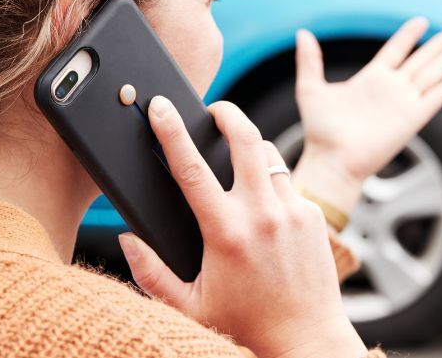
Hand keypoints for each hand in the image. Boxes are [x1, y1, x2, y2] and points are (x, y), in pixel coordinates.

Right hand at [119, 96, 365, 357]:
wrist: (306, 340)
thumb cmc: (245, 326)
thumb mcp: (188, 306)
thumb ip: (151, 272)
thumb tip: (127, 238)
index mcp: (225, 233)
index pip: (191, 167)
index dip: (171, 131)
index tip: (161, 107)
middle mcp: (262, 215)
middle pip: (244, 138)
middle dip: (226, 113)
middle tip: (213, 110)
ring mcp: (293, 212)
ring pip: (269, 155)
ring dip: (251, 148)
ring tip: (236, 157)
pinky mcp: (314, 216)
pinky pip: (288, 183)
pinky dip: (271, 184)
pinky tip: (262, 205)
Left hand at [291, 17, 441, 213]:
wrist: (332, 161)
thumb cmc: (320, 131)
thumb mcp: (311, 89)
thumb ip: (310, 61)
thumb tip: (303, 33)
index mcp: (370, 79)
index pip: (395, 51)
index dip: (408, 36)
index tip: (421, 22)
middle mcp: (390, 89)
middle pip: (419, 61)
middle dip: (436, 47)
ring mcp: (403, 103)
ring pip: (430, 75)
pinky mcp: (411, 119)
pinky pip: (435, 99)